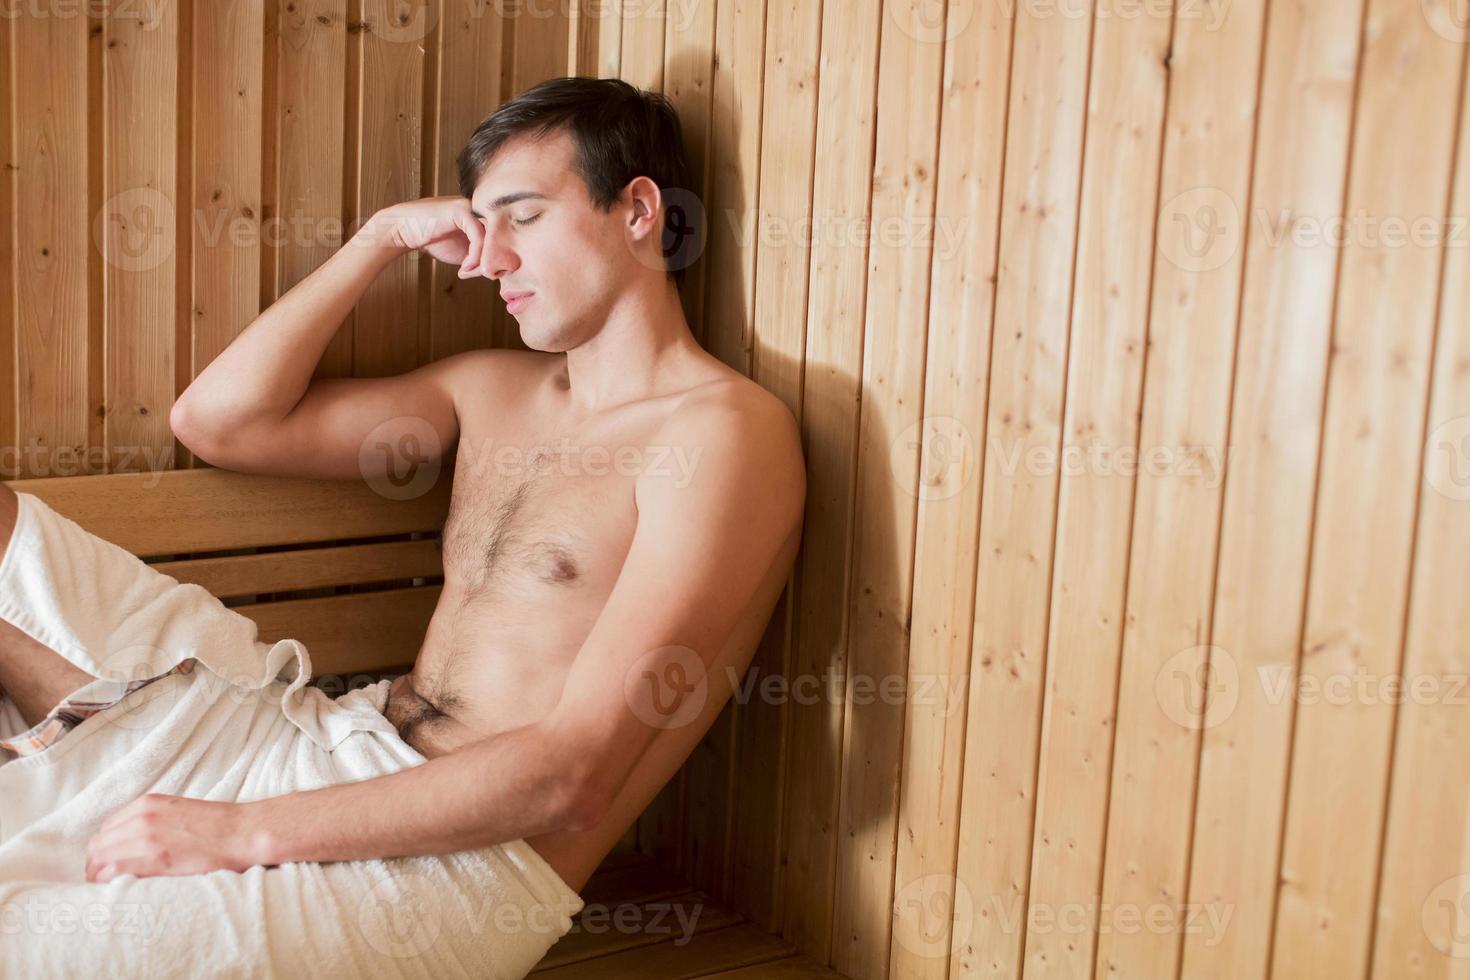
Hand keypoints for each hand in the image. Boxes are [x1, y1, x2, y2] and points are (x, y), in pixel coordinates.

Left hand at [85, 793, 270, 881]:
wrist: (243, 832)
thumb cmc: (216, 826)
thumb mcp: (176, 811)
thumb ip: (150, 821)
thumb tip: (129, 843)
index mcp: (147, 804)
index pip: (105, 830)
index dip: (101, 851)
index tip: (105, 865)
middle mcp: (142, 817)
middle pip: (98, 846)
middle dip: (95, 866)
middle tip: (101, 883)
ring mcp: (148, 838)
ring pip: (102, 859)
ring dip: (98, 877)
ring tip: (107, 891)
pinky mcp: (157, 858)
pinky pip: (117, 871)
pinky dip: (109, 882)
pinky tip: (115, 891)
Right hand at [360, 196, 485, 276]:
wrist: (404, 229)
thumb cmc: (432, 240)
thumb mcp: (462, 253)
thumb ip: (480, 258)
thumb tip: (496, 270)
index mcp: (480, 217)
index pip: (498, 240)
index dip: (492, 260)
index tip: (478, 275)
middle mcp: (478, 209)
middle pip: (497, 239)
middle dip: (488, 262)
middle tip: (474, 275)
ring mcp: (471, 207)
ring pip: (489, 240)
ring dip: (480, 263)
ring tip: (465, 272)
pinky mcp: (462, 210)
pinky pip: (478, 238)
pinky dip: (474, 258)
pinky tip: (462, 268)